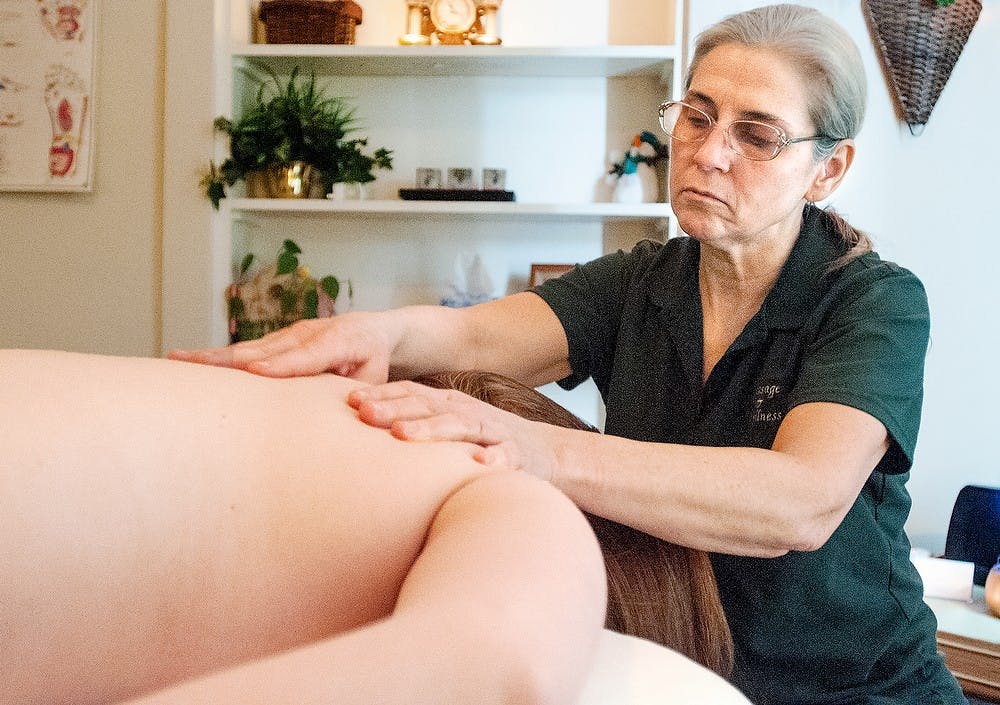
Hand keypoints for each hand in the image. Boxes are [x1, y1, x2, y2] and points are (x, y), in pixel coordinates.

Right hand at [168, 313, 393, 382]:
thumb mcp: (376, 376)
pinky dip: (218, 359)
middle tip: (192, 363)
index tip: (254, 371)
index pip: (306, 355)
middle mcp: (306, 333)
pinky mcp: (276, 342)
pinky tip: (189, 365)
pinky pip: (245, 351)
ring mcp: (287, 335)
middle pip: (263, 348)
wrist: (371, 331)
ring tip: (176, 360)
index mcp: (337, 341)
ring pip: (247, 348)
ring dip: (212, 356)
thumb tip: (352, 406)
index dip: (281, 364)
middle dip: (228, 358)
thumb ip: (362, 388)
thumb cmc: (374, 361)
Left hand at [348, 381, 560, 480]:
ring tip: (403, 434)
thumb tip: (363, 424)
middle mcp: (468, 413)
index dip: (383, 395)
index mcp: (449, 405)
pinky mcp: (518, 455)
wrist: (545, 452)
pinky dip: (495, 458)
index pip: (412, 394)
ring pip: (461, 427)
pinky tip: (481, 463)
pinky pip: (506, 456)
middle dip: (395, 409)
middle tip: (364, 414)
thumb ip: (415, 422)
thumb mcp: (449, 426)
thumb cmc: (483, 442)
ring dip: (432, 429)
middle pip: (428, 407)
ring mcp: (493, 432)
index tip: (351, 400)